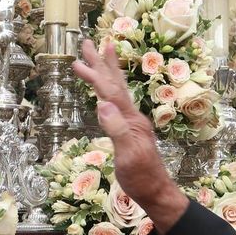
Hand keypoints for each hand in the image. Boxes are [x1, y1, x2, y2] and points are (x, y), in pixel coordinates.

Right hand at [71, 37, 188, 232]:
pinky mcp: (130, 130)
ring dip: (107, 71)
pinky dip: (109, 90)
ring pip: (117, 91)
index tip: (79, 61)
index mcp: (131, 119)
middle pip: (115, 84)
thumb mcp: (127, 154)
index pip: (110, 93)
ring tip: (102, 52)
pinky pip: (117, 102)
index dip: (95, 76)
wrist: (156, 191)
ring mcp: (132, 122)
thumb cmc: (141, 176)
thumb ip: (116, 129)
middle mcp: (132, 116)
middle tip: (89, 42)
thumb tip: (101, 104)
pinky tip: (106, 91)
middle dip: (101, 63)